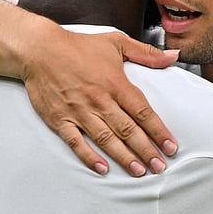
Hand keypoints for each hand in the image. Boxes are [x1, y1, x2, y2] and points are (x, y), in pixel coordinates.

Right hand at [19, 28, 179, 175]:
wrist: (39, 49)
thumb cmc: (78, 46)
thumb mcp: (116, 43)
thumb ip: (147, 53)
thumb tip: (173, 56)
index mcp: (115, 84)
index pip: (143, 113)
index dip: (159, 132)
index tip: (171, 147)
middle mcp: (99, 100)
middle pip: (128, 130)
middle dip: (146, 150)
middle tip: (160, 167)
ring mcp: (79, 111)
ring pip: (106, 139)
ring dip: (124, 157)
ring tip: (139, 171)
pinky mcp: (60, 119)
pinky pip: (76, 142)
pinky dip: (89, 156)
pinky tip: (102, 168)